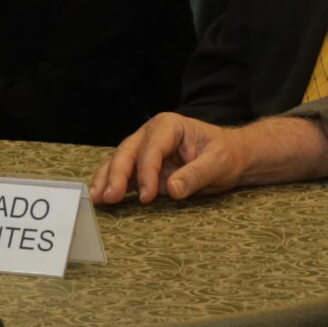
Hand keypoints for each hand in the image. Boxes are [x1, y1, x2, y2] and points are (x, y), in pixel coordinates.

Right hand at [89, 113, 327, 205]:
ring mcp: (143, 150)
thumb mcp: (218, 164)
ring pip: (118, 162)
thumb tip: (172, 189)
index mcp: (169, 126)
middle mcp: (150, 135)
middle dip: (116, 175)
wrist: (230, 158)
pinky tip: (101, 199)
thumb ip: (196, 175)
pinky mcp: (141, 167)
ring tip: (97, 199)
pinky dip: (111, 185)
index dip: (146, 171)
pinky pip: (122, 175)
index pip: (151, 148)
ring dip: (107, 180)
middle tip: (110, 197)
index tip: (146, 196)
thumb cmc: (225, 155)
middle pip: (127, 152)